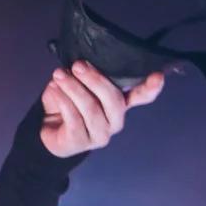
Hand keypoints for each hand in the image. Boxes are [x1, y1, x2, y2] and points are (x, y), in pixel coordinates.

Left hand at [40, 61, 164, 156]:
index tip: (158, 76)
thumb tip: (85, 62)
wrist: (47, 128)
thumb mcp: (78, 84)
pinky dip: (63, 100)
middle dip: (96, 80)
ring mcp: (100, 134)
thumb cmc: (67, 101)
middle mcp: (115, 120)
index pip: (141, 97)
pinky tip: (53, 88)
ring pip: (92, 109)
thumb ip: (87, 75)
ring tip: (58, 75)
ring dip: (73, 88)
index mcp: (120, 103)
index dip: (151, 88)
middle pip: (114, 101)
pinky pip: (74, 118)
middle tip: (78, 66)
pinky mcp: (81, 142)